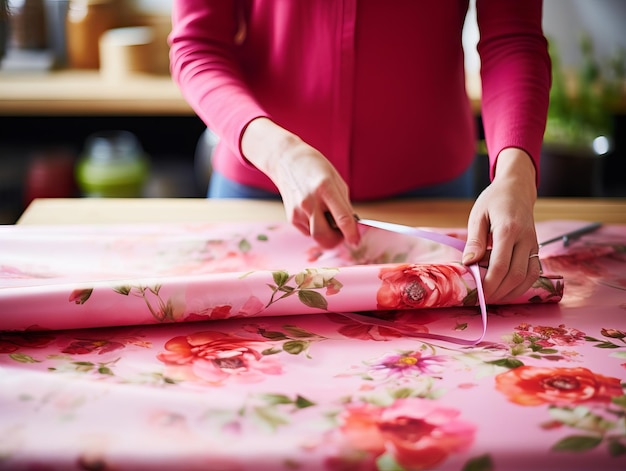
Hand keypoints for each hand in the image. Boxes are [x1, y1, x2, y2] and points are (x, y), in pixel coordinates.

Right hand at [241, 117, 359, 247]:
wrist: (286, 161)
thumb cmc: (315, 168)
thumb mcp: (336, 180)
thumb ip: (344, 204)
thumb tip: (351, 226)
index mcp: (325, 189)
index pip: (342, 219)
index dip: (351, 234)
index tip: (356, 241)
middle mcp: (310, 202)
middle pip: (324, 236)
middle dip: (336, 241)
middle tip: (342, 234)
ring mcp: (298, 211)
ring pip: (316, 236)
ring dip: (326, 233)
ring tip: (327, 218)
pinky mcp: (291, 217)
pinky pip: (308, 232)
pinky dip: (315, 228)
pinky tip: (314, 213)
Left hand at [462, 148, 540, 302]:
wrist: (517, 189)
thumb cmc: (494, 201)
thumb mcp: (478, 215)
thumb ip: (475, 240)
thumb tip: (468, 263)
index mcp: (508, 229)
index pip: (500, 265)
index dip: (489, 284)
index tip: (477, 293)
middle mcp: (525, 239)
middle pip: (515, 275)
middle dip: (498, 292)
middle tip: (482, 300)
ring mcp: (534, 244)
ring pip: (528, 278)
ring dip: (511, 292)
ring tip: (493, 298)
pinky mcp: (537, 249)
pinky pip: (534, 273)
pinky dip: (521, 286)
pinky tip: (507, 290)